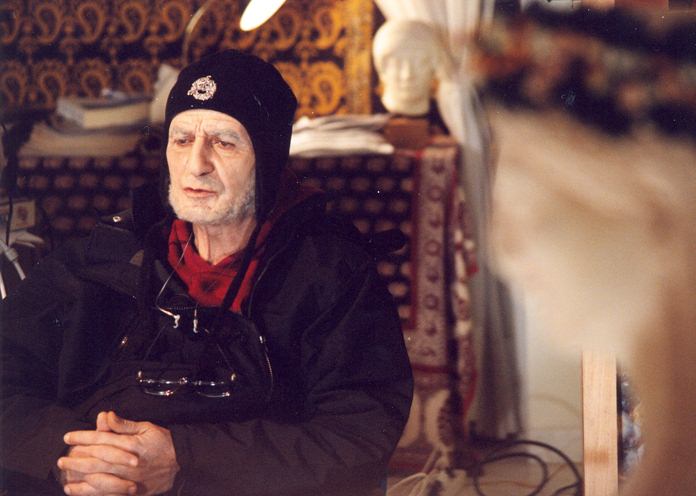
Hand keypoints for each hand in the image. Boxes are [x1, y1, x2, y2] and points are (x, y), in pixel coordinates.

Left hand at [60, 411, 179, 495]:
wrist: (181, 463)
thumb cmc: (163, 442)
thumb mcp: (146, 428)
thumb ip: (124, 425)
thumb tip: (106, 415)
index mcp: (130, 444)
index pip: (101, 439)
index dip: (83, 437)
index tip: (68, 436)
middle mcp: (127, 462)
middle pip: (96, 460)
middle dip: (76, 459)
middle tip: (61, 459)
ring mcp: (129, 478)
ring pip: (99, 479)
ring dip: (80, 479)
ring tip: (66, 477)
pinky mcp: (132, 491)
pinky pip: (108, 494)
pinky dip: (92, 493)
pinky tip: (79, 492)